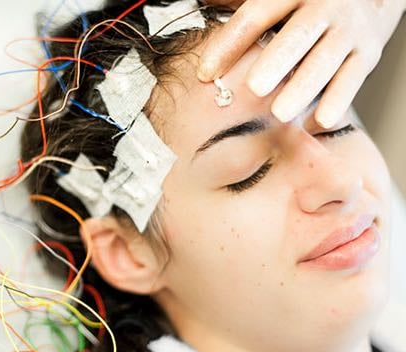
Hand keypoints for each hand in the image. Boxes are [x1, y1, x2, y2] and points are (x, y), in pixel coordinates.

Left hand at [197, 0, 405, 127]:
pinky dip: (337, 101)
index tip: (206, 74)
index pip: (255, 16)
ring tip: (280, 113)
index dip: (229, 44)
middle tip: (255, 88)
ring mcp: (349, 30)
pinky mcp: (368, 53)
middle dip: (276, 62)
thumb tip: (202, 7)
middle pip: (297, 35)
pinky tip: (318, 121)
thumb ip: (241, 4)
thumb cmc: (308, 1)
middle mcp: (324, 6)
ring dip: (303, 88)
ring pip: (325, 60)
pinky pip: (352, 79)